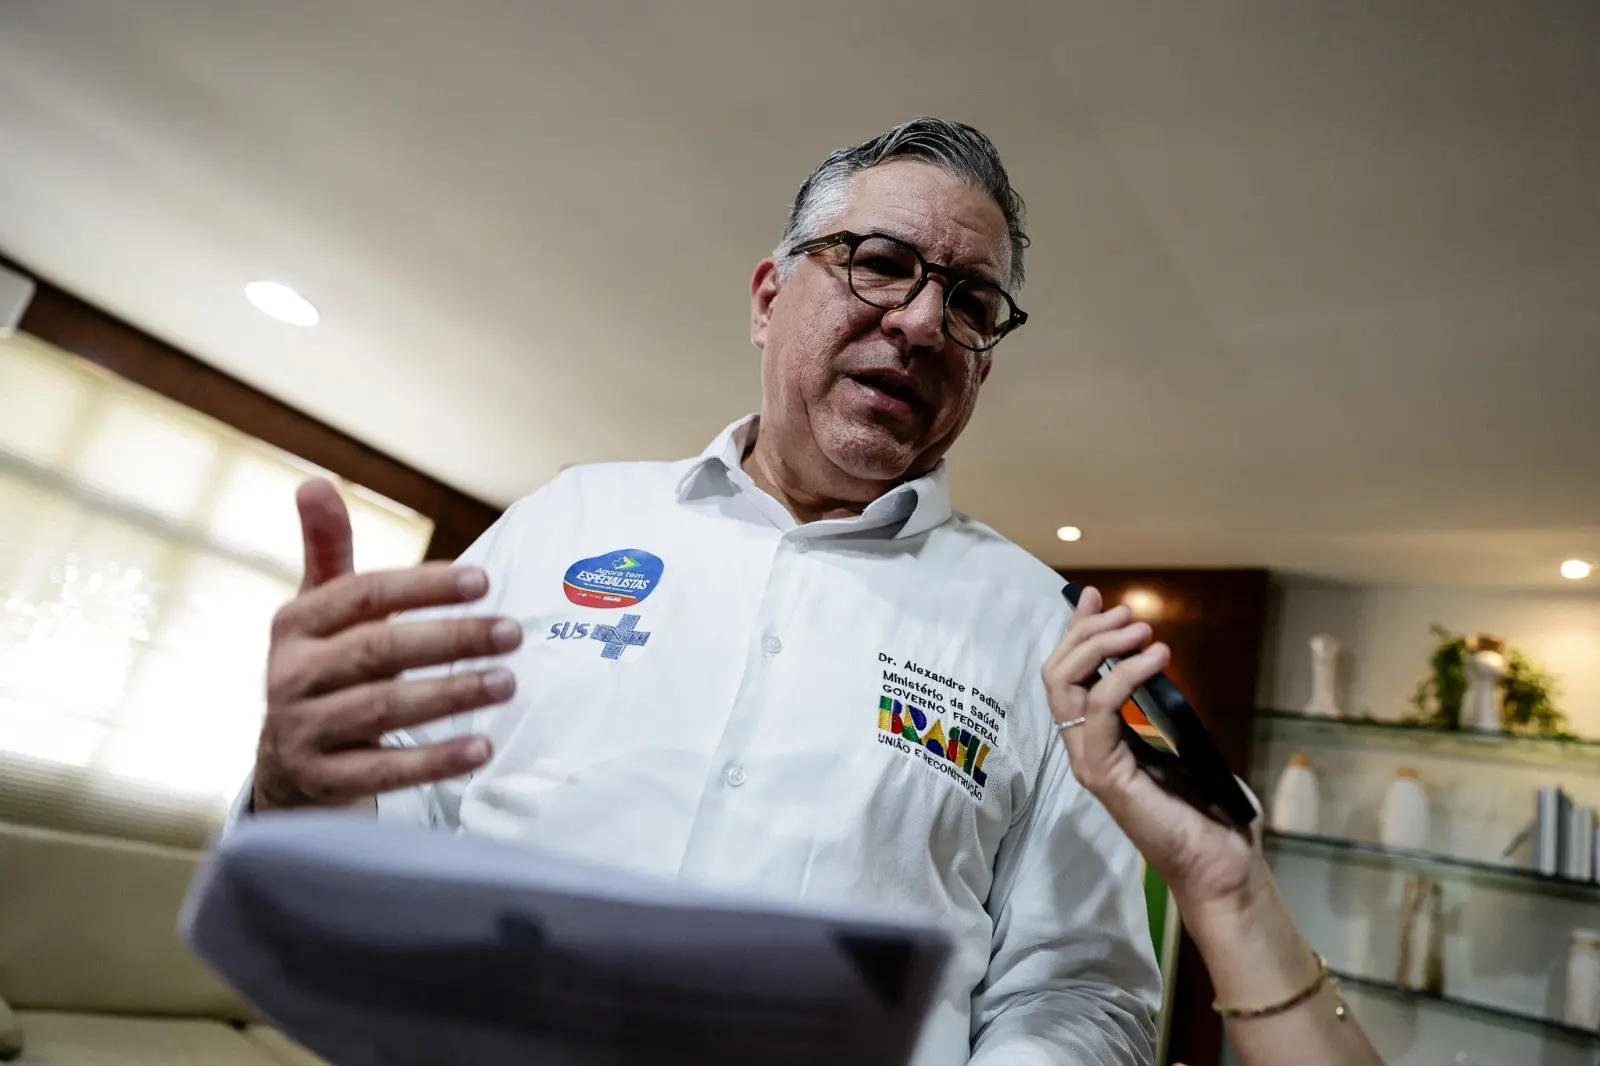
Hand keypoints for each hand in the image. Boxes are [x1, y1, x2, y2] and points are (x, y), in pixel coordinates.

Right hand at [251, 479, 521, 811]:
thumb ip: (327, 551)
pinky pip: (382, 772)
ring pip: (383, 708)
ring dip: (450, 693)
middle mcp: (292, 675)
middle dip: (450, 638)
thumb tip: (314, 482)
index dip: (422, 586)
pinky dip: (433, 760)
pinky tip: (481, 747)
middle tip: (512, 633)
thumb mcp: (318, 612)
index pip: (362, 595)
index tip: (482, 579)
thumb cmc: (322, 671)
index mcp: (297, 625)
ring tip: (508, 682)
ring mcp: (304, 731)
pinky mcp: (322, 783)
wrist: (286, 768)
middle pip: (378, 649)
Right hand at [1041, 586, 1259, 913]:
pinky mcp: (1104, 775)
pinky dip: (1125, 676)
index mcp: (1097, 740)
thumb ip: (1159, 710)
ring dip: (1100, 648)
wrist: (1219, 865)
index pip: (1068, 676)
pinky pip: (1101, 711)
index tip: (1096, 597)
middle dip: (1086, 633)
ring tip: (1142, 630)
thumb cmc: (1205, 812)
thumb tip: (1160, 664)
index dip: (1076, 632)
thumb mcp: (1179, 746)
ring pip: (1065, 686)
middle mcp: (1083, 748)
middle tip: (1127, 614)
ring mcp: (1089, 762)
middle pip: (1056, 674)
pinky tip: (1156, 658)